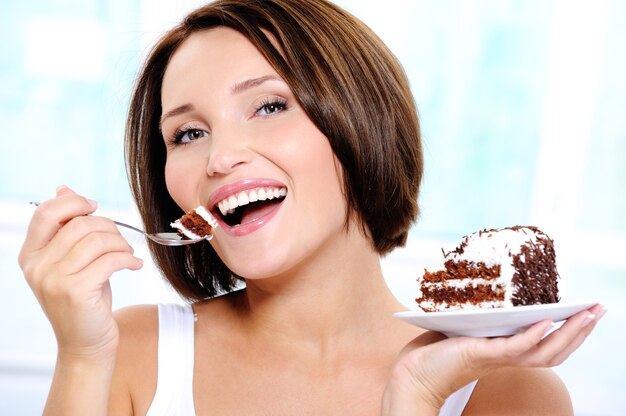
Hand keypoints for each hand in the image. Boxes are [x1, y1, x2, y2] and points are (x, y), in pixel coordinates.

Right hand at [18, 185, 143, 361]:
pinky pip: (110, 259)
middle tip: (121, 241)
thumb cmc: (85, 297)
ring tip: (128, 254)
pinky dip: (128, 258)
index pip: (46, 212)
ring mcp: (53, 279)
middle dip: (108, 227)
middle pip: (79, 224)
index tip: (94, 208)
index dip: (74, 203)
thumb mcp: (72, 260)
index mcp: (30, 254)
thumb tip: (64, 188)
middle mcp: (36, 266)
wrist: (86, 343)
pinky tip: (134, 265)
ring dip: (121, 243)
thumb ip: (66, 227)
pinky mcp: (75, 291)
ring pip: (96, 240)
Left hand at [382, 304, 605, 414]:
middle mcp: (507, 357)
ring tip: (587, 315)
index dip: (570, 331)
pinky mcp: (483, 354)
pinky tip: (546, 322)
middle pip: (556, 349)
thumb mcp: (465, 329)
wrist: (412, 374)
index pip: (547, 345)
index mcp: (506, 351)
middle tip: (601, 310)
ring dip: (568, 333)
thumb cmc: (435, 352)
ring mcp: (497, 357)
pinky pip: (515, 348)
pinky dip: (533, 336)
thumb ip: (483, 318)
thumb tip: (491, 292)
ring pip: (544, 351)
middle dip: (581, 331)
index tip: (588, 311)